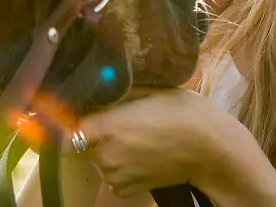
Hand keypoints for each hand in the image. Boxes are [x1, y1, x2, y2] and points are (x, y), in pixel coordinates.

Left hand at [67, 86, 238, 197]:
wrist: (209, 147)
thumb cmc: (182, 112)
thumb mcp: (147, 90)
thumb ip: (114, 93)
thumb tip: (93, 87)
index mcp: (106, 126)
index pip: (65, 129)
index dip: (69, 121)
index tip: (78, 113)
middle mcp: (105, 154)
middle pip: (78, 145)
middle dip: (91, 134)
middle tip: (116, 121)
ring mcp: (115, 174)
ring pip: (96, 161)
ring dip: (106, 151)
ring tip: (135, 137)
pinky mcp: (127, 189)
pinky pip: (112, 177)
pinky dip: (120, 168)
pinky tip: (140, 154)